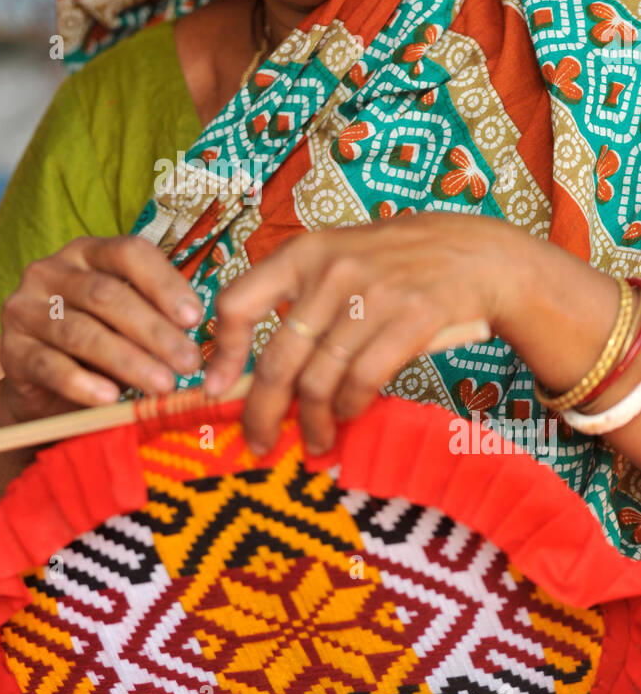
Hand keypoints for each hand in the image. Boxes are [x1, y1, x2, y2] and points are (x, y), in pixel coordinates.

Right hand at [0, 236, 203, 426]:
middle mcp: (50, 271)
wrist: (40, 386)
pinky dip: (83, 383)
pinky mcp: (10, 351)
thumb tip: (202, 337)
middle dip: (154, 331)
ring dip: (128, 360)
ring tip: (163, 386)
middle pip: (106, 295)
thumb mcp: (126, 323)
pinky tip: (112, 398)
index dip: (165, 283)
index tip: (197, 318)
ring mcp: (25, 309)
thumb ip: (155, 318)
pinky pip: (49, 366)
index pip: (129, 253)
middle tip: (190, 363)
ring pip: (82, 332)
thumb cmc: (97, 345)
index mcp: (87, 252)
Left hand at [203, 214, 522, 454]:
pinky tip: (350, 416)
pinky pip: (363, 379)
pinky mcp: (411, 317)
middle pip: (279, 358)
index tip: (217, 387)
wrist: (476, 253)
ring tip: (316, 441)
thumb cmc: (397, 263)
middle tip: (259, 441)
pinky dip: (351, 408)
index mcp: (302, 252)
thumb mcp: (338, 257)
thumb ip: (299, 300)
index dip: (222, 351)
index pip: (237, 301)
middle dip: (264, 411)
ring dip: (314, 421)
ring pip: (320, 378)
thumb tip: (254, 370)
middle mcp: (330, 271)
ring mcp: (372, 294)